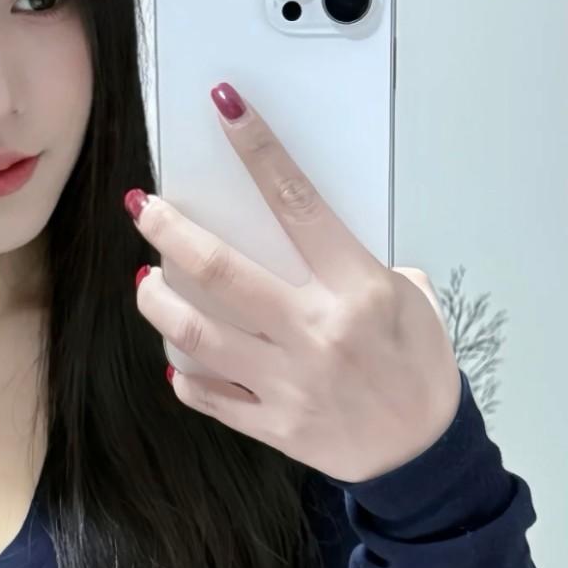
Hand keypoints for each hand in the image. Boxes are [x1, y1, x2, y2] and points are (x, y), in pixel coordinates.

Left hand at [127, 82, 462, 485]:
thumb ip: (355, 265)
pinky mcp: (272, 425)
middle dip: (170, 231)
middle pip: (220, 271)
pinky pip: (206, 394)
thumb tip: (300, 236)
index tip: (225, 109)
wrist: (424, 458)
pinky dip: (182, 371)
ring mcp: (288, 382)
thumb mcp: (410, 302)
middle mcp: (315, 332)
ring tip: (147, 281)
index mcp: (356, 289)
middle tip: (142, 207)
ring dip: (158, 300)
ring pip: (195, 334)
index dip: (259, 151)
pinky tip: (174, 353)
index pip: (297, 203)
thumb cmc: (418, 368)